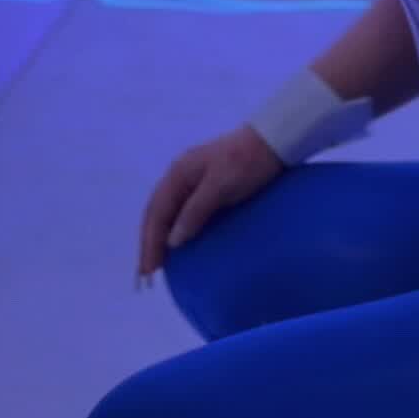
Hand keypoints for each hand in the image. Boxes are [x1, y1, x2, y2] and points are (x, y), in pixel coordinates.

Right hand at [136, 124, 284, 285]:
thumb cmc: (247, 163)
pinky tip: (177, 244)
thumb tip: (172, 241)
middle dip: (149, 244)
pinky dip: (174, 230)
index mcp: (177, 175)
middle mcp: (178, 177)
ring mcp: (191, 181)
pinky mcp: (205, 187)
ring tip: (156, 265)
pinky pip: (181, 212)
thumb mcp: (220, 186)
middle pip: (156, 215)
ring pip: (166, 214)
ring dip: (158, 239)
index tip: (148, 271)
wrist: (273, 141)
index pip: (156, 214)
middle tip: (145, 276)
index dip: (150, 243)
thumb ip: (195, 212)